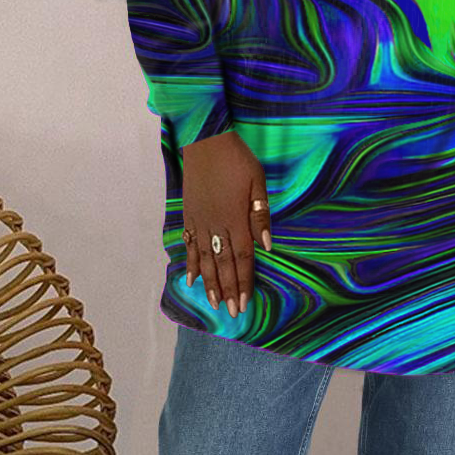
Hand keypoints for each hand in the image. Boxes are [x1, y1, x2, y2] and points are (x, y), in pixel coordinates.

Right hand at [181, 130, 271, 317]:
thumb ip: (260, 213)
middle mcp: (216, 224)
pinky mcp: (189, 215)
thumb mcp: (257, 181)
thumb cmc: (236, 159)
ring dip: (210, 283)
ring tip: (214, 303)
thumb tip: (266, 244)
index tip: (245, 303)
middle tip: (232, 313)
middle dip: (229, 290)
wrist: (205, 141)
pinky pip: (188, 244)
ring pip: (204, 259)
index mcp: (235, 218)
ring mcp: (199, 221)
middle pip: (223, 263)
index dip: (244, 281)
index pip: (242, 257)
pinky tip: (190, 279)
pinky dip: (189, 263)